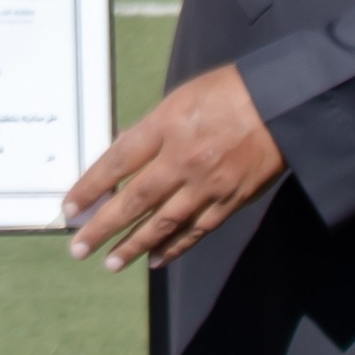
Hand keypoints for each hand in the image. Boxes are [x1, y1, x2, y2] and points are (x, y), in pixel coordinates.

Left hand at [65, 62, 281, 270]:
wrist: (284, 104)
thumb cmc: (230, 92)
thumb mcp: (181, 98)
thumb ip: (150, 128)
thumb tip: (120, 151)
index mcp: (166, 127)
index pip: (117, 162)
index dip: (90, 188)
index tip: (70, 208)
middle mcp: (183, 160)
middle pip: (134, 201)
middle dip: (103, 228)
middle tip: (79, 249)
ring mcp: (207, 185)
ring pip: (163, 224)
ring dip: (134, 246)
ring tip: (111, 262)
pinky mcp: (230, 201)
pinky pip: (196, 230)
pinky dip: (175, 247)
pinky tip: (156, 259)